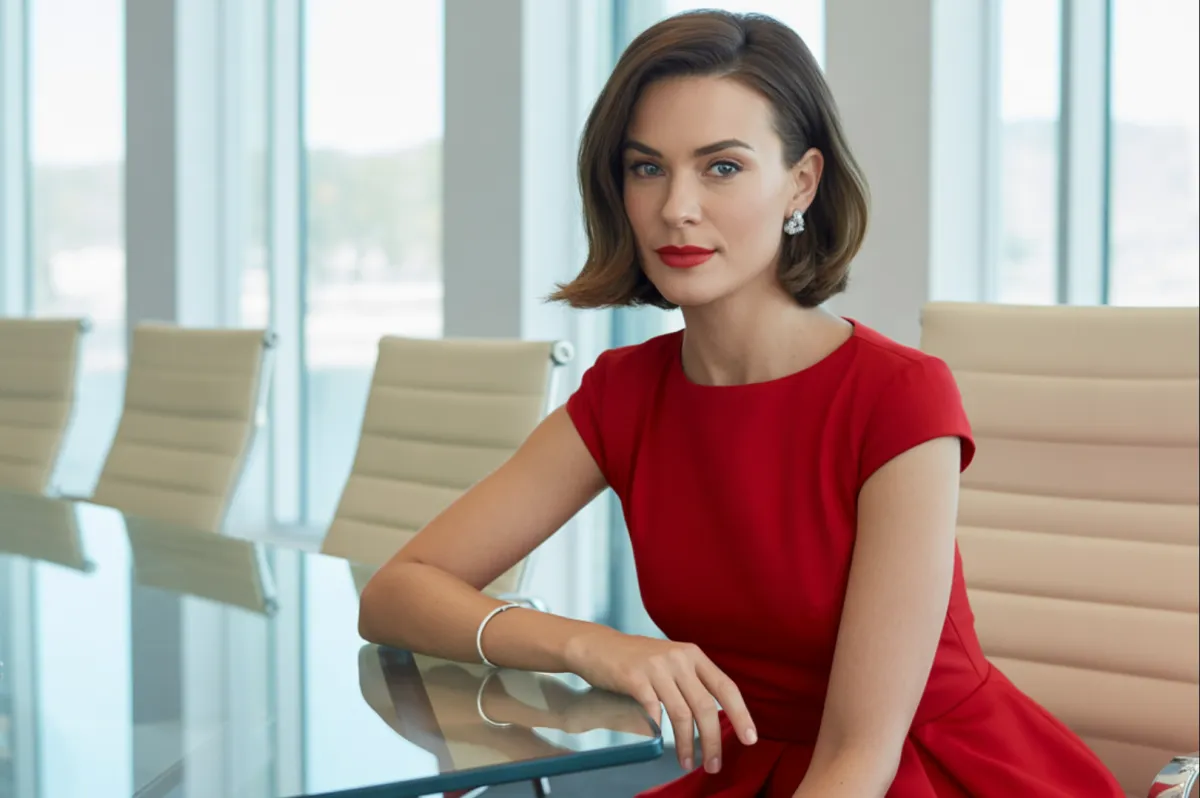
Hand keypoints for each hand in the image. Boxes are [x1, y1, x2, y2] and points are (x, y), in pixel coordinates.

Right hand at [564, 627, 756, 773]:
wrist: (597, 646)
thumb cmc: (636, 660)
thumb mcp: (671, 661)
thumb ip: (692, 681)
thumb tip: (715, 717)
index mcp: (693, 655)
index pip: (726, 686)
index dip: (741, 714)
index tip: (750, 738)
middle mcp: (679, 658)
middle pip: (706, 706)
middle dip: (712, 741)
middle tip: (714, 764)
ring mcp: (656, 666)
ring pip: (682, 713)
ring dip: (687, 744)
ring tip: (688, 762)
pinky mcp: (635, 677)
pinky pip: (654, 710)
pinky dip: (659, 730)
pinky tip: (660, 742)